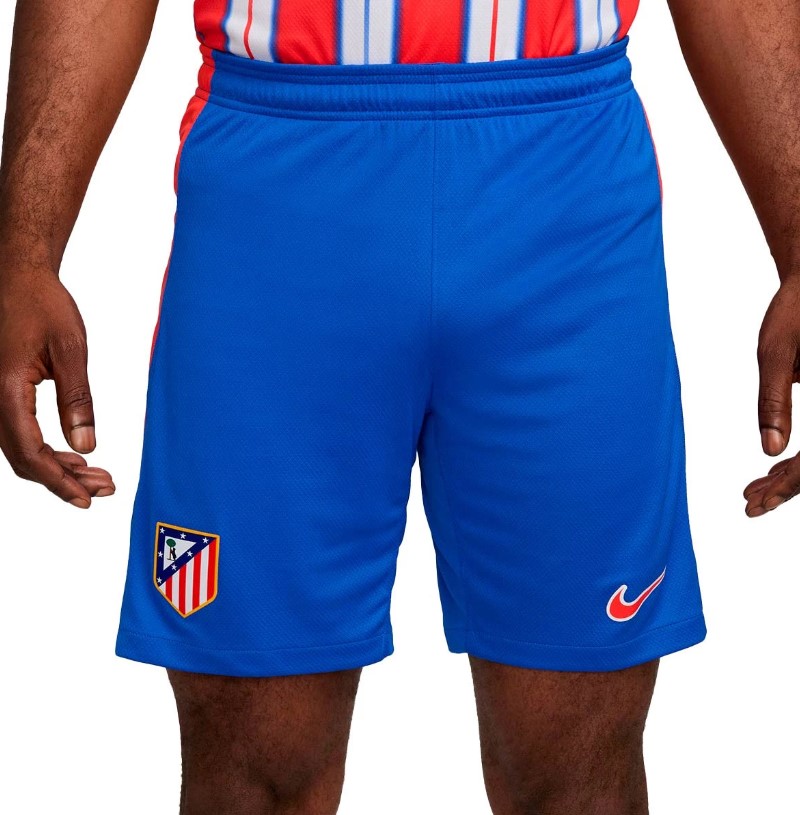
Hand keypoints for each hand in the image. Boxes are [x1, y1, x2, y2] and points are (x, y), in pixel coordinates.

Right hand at [0, 263, 113, 506]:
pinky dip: (45, 449)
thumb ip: (77, 400)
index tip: (86, 499)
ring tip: (97, 476)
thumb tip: (86, 447)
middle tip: (104, 488)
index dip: (58, 482)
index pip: (29, 452)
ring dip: (57, 467)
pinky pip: (17, 433)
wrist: (15, 275)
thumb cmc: (43, 305)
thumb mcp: (69, 350)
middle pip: (23, 458)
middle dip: (64, 479)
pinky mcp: (0, 394)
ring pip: (19, 449)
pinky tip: (75, 456)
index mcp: (5, 389)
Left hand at [744, 275, 799, 515]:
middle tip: (749, 505)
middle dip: (789, 487)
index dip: (790, 484)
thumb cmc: (796, 308)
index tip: (756, 503)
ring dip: (793, 477)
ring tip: (752, 494)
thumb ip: (774, 402)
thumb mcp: (776, 352)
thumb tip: (769, 452)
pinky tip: (771, 471)